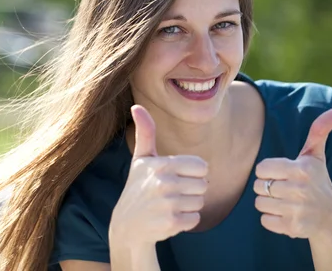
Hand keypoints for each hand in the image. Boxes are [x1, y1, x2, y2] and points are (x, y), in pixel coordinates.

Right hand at [109, 105, 208, 246]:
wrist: (127, 226)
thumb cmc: (138, 187)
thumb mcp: (141, 159)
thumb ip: (145, 132)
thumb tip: (136, 106)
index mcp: (162, 164)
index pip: (202, 166)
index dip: (192, 173)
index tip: (175, 177)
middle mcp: (163, 182)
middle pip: (203, 185)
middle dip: (191, 191)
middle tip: (171, 194)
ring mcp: (167, 204)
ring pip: (200, 202)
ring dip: (188, 206)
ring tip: (169, 206)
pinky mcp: (170, 224)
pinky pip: (195, 219)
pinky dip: (186, 221)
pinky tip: (169, 219)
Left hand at [253, 108, 331, 238]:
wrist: (331, 220)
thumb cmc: (318, 182)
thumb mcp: (316, 157)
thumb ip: (319, 132)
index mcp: (301, 169)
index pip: (262, 168)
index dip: (267, 172)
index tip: (280, 175)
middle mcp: (300, 189)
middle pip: (258, 186)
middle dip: (267, 188)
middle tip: (283, 190)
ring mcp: (297, 210)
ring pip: (259, 204)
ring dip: (267, 204)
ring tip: (284, 202)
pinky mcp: (293, 227)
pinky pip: (265, 221)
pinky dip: (271, 219)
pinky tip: (286, 215)